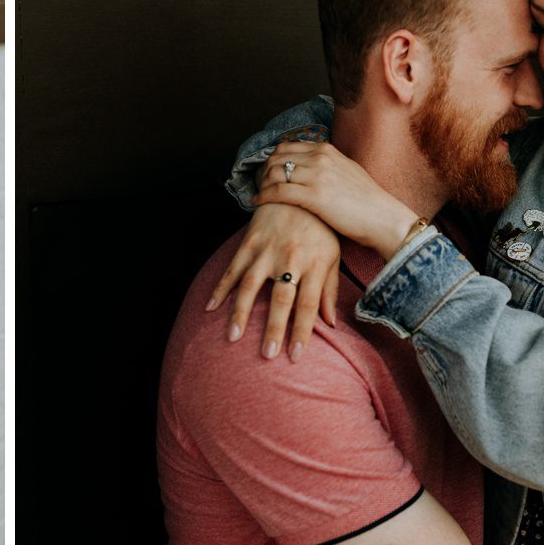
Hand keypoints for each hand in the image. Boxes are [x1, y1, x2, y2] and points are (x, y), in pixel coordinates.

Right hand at [205, 203, 340, 359]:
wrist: (297, 188)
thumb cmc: (319, 228)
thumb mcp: (332, 256)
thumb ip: (328, 290)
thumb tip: (329, 323)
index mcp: (314, 263)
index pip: (308, 304)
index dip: (301, 331)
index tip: (295, 356)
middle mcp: (291, 258)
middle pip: (282, 298)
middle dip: (274, 328)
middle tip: (267, 354)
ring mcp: (267, 250)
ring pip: (251, 285)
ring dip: (241, 312)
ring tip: (233, 337)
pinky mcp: (249, 242)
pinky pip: (232, 269)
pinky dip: (221, 288)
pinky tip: (211, 308)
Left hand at [252, 140, 421, 259]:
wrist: (384, 219)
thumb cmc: (367, 201)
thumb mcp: (347, 170)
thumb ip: (327, 164)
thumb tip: (309, 163)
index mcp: (327, 150)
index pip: (287, 146)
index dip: (272, 159)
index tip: (267, 173)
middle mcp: (320, 157)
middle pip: (276, 157)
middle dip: (263, 171)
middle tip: (258, 185)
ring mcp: (317, 175)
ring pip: (274, 173)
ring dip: (261, 184)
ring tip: (258, 195)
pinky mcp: (314, 196)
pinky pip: (278, 191)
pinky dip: (263, 197)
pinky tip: (257, 203)